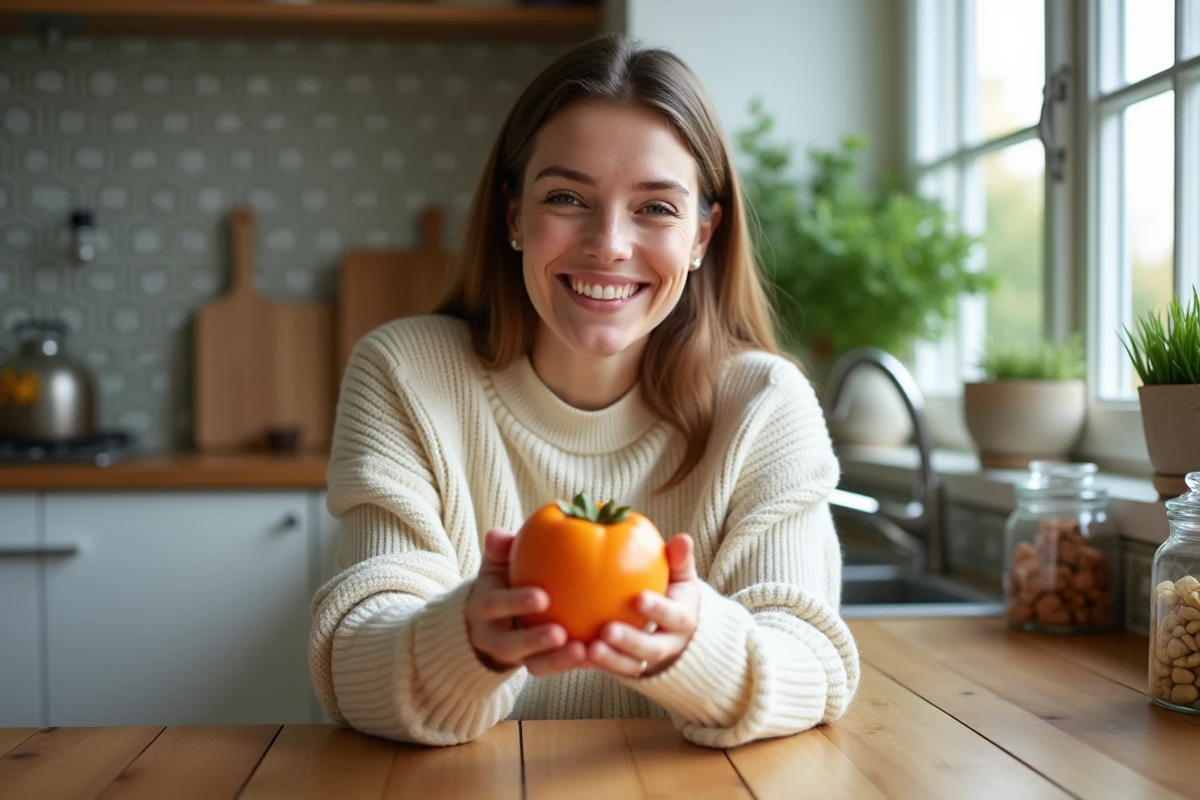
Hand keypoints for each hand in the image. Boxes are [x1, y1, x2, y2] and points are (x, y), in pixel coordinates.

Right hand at [466, 528, 588, 676]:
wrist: (491, 619)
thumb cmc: (502, 582)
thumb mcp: (496, 565)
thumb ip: (499, 550)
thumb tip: (496, 534)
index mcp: (482, 608)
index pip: (494, 605)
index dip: (516, 602)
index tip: (543, 597)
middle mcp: (492, 637)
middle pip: (508, 645)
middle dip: (534, 641)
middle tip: (561, 634)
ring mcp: (513, 657)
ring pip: (532, 665)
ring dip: (557, 661)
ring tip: (583, 652)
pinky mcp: (534, 666)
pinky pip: (552, 670)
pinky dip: (573, 666)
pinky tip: (596, 657)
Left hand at [588, 533, 700, 678]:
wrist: (675, 630)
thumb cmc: (673, 593)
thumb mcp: (681, 577)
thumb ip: (680, 560)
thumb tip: (683, 538)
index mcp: (683, 620)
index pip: (674, 616)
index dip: (658, 610)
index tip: (638, 598)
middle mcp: (669, 644)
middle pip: (653, 649)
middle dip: (630, 641)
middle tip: (606, 630)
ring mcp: (648, 660)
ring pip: (632, 665)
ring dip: (611, 659)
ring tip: (589, 649)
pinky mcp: (628, 668)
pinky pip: (613, 670)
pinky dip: (596, 665)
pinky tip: (577, 654)